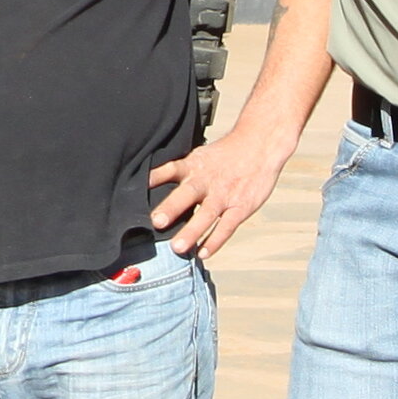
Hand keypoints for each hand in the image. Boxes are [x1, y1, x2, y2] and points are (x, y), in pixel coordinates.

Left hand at [150, 129, 290, 259]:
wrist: (260, 145)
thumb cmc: (225, 154)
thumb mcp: (199, 156)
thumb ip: (180, 172)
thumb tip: (150, 184)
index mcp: (193, 166)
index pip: (169, 170)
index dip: (154, 178)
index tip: (137, 188)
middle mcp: (206, 181)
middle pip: (187, 194)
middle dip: (171, 208)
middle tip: (156, 222)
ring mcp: (224, 195)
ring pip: (207, 215)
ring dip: (192, 231)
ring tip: (177, 248)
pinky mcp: (241, 207)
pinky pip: (226, 226)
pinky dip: (215, 241)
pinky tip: (203, 253)